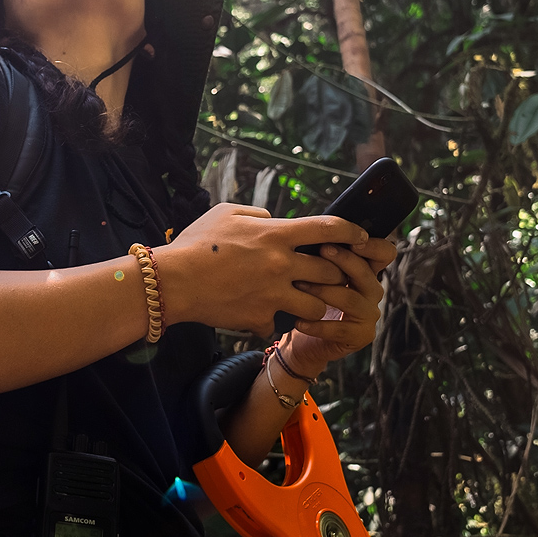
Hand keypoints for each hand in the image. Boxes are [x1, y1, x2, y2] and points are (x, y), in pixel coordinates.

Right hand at [152, 204, 370, 333]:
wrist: (173, 281)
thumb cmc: (197, 243)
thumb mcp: (226, 212)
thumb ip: (257, 213)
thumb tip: (272, 218)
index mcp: (276, 234)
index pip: (330, 228)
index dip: (353, 232)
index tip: (363, 237)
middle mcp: (281, 264)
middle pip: (331, 271)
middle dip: (335, 274)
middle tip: (330, 275)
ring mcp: (273, 294)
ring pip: (316, 304)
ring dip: (314, 302)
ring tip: (304, 301)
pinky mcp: (260, 318)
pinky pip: (278, 324)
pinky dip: (273, 321)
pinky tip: (262, 316)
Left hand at [279, 238, 395, 374]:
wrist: (302, 340)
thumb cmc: (306, 299)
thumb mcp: (312, 271)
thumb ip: (319, 253)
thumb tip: (306, 229)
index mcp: (365, 270)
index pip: (385, 252)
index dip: (373, 245)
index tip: (350, 239)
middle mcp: (372, 291)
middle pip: (366, 272)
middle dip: (343, 260)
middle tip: (321, 251)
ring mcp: (369, 314)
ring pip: (350, 298)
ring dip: (323, 290)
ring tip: (299, 285)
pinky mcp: (362, 336)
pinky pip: (340, 328)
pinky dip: (317, 324)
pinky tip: (298, 320)